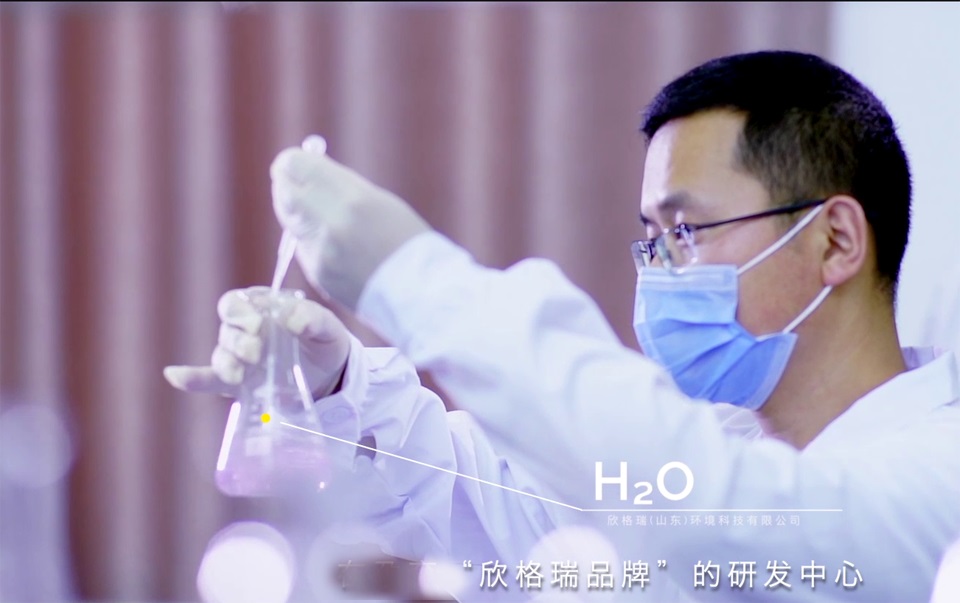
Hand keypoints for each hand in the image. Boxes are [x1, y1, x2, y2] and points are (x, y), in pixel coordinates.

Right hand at [164, 287, 350, 399]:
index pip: (235, 303)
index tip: (257, 324)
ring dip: (227, 364)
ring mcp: (239, 357)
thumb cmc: (324, 342)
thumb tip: (290, 317)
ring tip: (241, 373)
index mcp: (260, 307)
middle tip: (258, 352)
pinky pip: (207, 379)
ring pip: (221, 356)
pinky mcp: (237, 382)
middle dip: (239, 341)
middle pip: (226, 331)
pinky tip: (175, 376)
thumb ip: (312, 317)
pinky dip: (192, 379)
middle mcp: (243, 330)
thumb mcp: (326, 327)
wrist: (330, 376)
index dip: (240, 312)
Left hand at [270, 136, 430, 309]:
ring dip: (299, 212)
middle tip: (292, 182)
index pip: (296, 168)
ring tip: (320, 213)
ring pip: (291, 221)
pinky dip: (312, 240)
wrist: (421, 292)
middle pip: (285, 192)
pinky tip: (335, 244)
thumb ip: (342, 186)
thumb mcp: (380, 202)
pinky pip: (304, 247)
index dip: (292, 163)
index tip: (294, 163)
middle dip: (287, 185)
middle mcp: (332, 226)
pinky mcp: (318, 274)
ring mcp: (322, 253)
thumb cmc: (407, 242)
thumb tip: (307, 170)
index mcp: (354, 201)